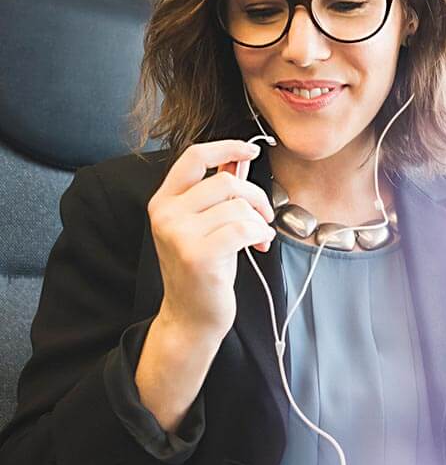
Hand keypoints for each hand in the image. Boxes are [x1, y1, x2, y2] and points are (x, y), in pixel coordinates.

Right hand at [148, 140, 275, 340]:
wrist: (191, 317)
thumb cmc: (203, 270)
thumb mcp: (205, 224)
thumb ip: (217, 191)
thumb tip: (239, 157)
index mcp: (163, 201)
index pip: (194, 157)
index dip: (226, 147)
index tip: (251, 150)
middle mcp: (166, 214)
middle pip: (225, 182)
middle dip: (255, 196)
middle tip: (264, 215)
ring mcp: (179, 235)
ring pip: (238, 206)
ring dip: (260, 221)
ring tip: (259, 236)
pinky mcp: (198, 255)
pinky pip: (243, 228)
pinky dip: (260, 234)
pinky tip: (260, 245)